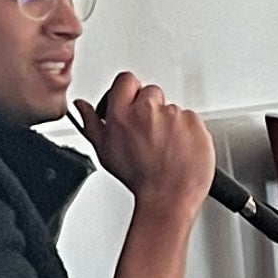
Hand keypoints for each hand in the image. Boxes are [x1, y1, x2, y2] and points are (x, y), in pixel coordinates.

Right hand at [75, 73, 214, 216]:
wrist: (168, 197)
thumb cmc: (139, 179)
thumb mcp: (105, 152)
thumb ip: (91, 123)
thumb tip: (82, 106)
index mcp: (122, 114)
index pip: (126, 80)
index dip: (130, 92)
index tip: (133, 105)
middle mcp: (148, 110)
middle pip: (151, 93)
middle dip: (151, 110)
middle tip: (150, 134)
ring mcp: (174, 115)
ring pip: (171, 109)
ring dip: (169, 123)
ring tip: (166, 148)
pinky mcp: (195, 122)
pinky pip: (191, 119)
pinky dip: (188, 132)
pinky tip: (180, 149)